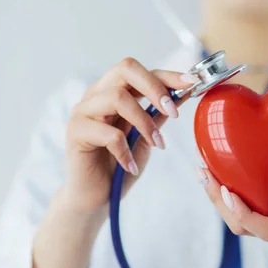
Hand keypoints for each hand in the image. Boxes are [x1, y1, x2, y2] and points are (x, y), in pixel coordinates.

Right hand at [60, 57, 195, 220]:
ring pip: (117, 97)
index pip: (139, 71)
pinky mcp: (75, 132)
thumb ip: (159, 115)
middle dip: (155, 87)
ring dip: (144, 122)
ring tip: (156, 144)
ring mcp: (82, 111)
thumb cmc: (119, 166)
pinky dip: (125, 151)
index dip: (166, 75)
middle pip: (125, 69)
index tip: (191, 83)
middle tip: (173, 112)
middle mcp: (95, 95)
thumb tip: (184, 92)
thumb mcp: (146, 137)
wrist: (96, 198)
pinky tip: (131, 166)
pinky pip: (108, 133)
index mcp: (112, 91)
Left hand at [197, 122, 267, 267]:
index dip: (245, 214)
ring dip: (217, 198)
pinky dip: (227, 197)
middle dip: (219, 200)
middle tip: (204, 169)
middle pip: (242, 226)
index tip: (230, 191)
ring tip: (202, 168)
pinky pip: (244, 215)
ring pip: (238, 223)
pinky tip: (217, 172)